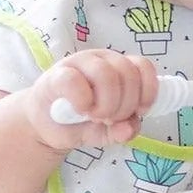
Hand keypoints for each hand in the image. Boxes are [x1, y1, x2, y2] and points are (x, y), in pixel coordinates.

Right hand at [28, 47, 159, 152]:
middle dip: (124, 105)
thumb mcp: (106, 131)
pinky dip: (82, 100)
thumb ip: (122, 131)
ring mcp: (79, 64)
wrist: (45, 127)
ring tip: (95, 116)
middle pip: (128, 74)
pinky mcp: (57, 74)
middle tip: (109, 120)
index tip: (139, 112)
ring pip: (107, 74)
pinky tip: (80, 110)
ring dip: (106, 104)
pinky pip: (75, 81)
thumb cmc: (79, 122)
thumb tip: (129, 129)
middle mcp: (101, 60)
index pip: (143, 67)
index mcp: (119, 68)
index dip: (147, 91)